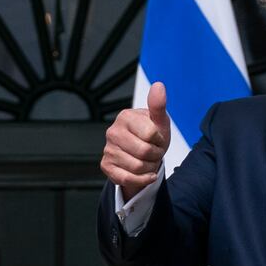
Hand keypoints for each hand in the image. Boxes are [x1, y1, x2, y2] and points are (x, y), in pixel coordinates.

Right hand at [101, 81, 171, 200]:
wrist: (144, 155)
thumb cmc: (152, 136)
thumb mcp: (159, 121)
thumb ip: (158, 105)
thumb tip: (158, 85)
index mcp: (125, 116)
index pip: (150, 134)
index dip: (159, 140)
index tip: (157, 139)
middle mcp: (112, 132)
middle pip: (144, 152)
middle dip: (155, 155)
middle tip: (154, 152)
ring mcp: (108, 150)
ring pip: (137, 167)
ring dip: (150, 167)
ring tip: (148, 160)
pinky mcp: (106, 166)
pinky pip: (128, 179)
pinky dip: (143, 179)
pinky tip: (146, 174)